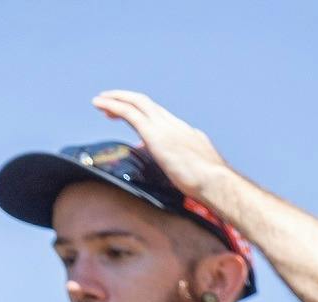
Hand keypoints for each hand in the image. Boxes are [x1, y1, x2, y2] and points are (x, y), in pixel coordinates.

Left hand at [92, 90, 230, 200]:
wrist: (217, 183)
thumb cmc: (211, 186)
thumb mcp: (196, 173)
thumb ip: (183, 167)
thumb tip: (173, 168)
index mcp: (188, 134)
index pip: (162, 117)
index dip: (145, 114)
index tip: (133, 118)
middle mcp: (176, 125)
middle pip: (148, 105)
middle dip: (128, 101)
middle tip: (110, 104)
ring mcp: (166, 127)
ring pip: (137, 102)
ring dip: (117, 99)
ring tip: (100, 100)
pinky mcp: (154, 133)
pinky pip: (128, 112)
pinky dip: (112, 105)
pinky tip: (99, 104)